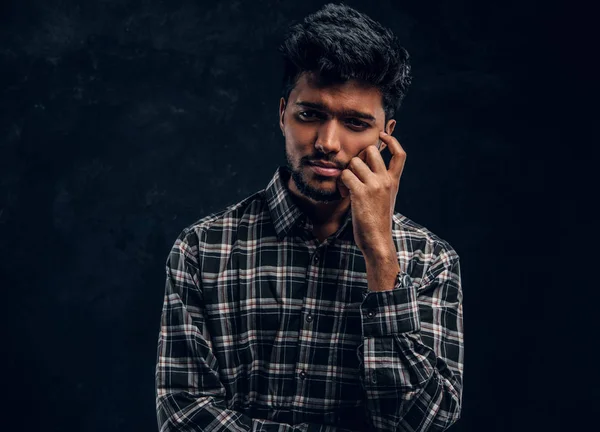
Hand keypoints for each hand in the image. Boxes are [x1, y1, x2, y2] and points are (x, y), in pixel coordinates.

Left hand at [337, 130, 406, 260]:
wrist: (378, 241)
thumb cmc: (378, 221)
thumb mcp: (386, 199)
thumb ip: (382, 183)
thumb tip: (369, 168)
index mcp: (394, 181)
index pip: (400, 154)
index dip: (392, 140)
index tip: (383, 134)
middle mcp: (386, 180)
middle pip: (371, 150)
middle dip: (359, 156)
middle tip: (354, 171)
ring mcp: (374, 186)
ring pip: (354, 161)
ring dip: (347, 172)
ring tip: (347, 187)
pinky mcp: (360, 193)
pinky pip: (345, 175)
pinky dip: (341, 183)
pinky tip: (345, 194)